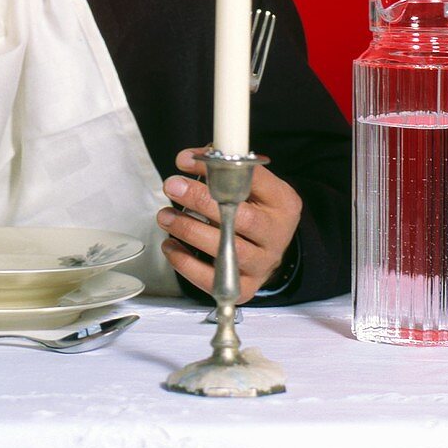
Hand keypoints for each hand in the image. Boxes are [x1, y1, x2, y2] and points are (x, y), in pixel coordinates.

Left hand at [156, 148, 301, 302]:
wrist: (270, 248)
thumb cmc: (255, 209)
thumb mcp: (252, 184)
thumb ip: (223, 168)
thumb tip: (187, 159)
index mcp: (282, 202)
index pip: (252, 179)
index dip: (217, 168)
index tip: (184, 160)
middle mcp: (276, 235)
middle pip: (240, 219)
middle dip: (200, 200)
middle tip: (172, 186)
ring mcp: (262, 265)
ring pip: (226, 250)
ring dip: (189, 230)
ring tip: (165, 215)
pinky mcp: (245, 288)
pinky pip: (212, 280)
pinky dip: (185, 263)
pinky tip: (171, 245)